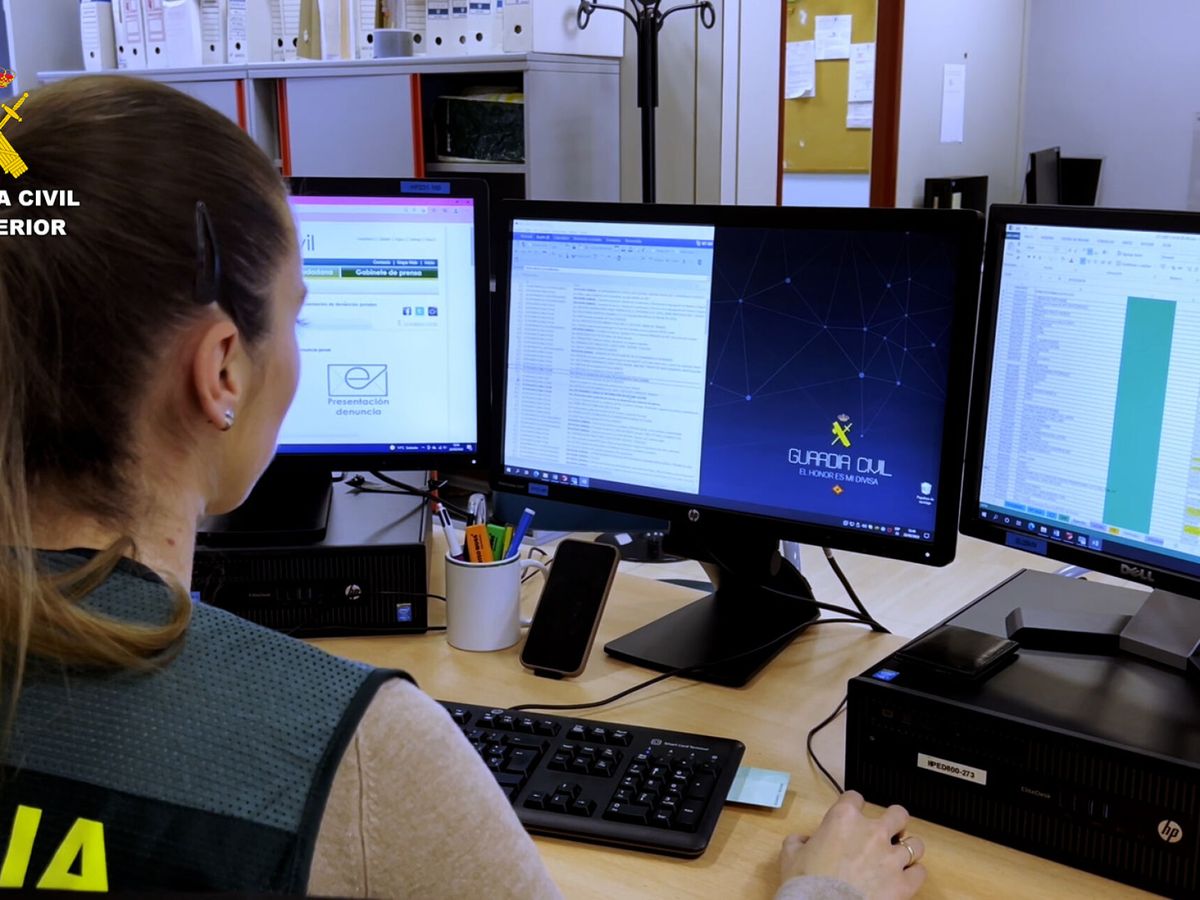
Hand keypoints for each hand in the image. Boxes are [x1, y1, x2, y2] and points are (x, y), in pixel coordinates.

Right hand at [778, 791, 925, 899]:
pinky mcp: (903, 883)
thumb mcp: (790, 856)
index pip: (854, 798)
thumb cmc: (805, 883)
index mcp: (844, 819)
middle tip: (886, 833)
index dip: (852, 806)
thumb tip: (803, 843)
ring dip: (907, 849)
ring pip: (915, 844)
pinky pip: (920, 872)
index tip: (851, 815)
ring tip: (898, 857)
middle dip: (894, 821)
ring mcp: (891, 857)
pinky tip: (904, 878)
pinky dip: (913, 875)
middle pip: (898, 814)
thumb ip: (798, 842)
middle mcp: (872, 832)